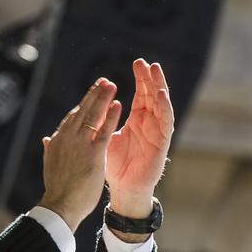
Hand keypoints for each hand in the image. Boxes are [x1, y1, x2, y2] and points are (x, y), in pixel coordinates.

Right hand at [38, 78, 121, 232]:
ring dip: (102, 98)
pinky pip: (103, 131)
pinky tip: (118, 105)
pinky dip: (111, 116)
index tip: (92, 94)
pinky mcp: (92, 155)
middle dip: (94, 94)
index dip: (83, 104)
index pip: (72, 118)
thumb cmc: (58, 190)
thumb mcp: (50, 165)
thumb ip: (49, 149)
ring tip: (111, 85)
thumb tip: (46, 139)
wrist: (60, 206)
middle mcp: (66, 138)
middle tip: (104, 81)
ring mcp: (79, 145)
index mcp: (57, 141)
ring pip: (92, 116)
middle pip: (82, 111)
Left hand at [105, 59, 173, 220]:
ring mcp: (157, 132)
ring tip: (155, 71)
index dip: (140, 78)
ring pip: (162, 104)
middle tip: (144, 62)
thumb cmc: (114, 166)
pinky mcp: (162, 143)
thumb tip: (85, 107)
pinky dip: (165, 107)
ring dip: (159, 86)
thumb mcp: (104, 138)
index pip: (140, 94)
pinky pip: (166, 122)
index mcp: (137, 120)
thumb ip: (101, 122)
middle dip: (149, 77)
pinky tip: (161, 95)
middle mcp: (149, 123)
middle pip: (152, 94)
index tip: (136, 62)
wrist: (123, 190)